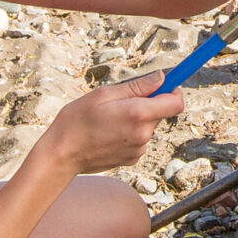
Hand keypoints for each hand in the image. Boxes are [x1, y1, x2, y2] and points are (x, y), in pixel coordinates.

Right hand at [36, 77, 181, 174]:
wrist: (61, 155)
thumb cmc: (77, 121)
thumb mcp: (103, 94)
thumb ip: (137, 87)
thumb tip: (162, 78)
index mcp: (137, 114)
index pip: (176, 103)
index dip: (173, 91)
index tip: (163, 85)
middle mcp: (143, 134)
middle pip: (160, 113)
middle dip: (147, 104)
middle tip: (120, 102)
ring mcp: (139, 149)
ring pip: (148, 126)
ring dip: (136, 120)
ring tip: (108, 121)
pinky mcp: (132, 159)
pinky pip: (139, 139)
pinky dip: (129, 134)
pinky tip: (108, 134)